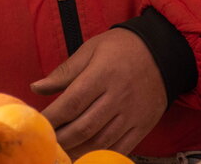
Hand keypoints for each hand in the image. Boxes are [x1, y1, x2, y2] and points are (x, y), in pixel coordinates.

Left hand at [30, 27, 167, 154]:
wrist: (164, 52)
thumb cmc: (121, 48)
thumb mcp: (91, 49)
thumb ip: (64, 72)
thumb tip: (36, 88)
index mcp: (103, 74)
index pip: (72, 103)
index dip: (52, 117)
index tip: (37, 123)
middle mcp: (118, 97)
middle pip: (85, 127)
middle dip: (61, 138)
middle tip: (46, 141)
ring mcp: (132, 114)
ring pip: (101, 141)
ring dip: (78, 150)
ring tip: (61, 152)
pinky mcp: (143, 126)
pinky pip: (121, 147)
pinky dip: (101, 154)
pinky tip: (85, 155)